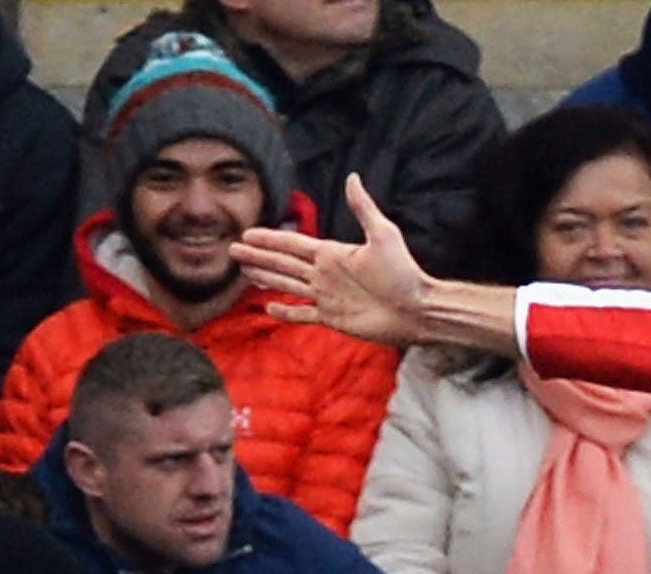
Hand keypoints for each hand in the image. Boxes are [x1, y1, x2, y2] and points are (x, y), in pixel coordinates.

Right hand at [237, 180, 430, 346]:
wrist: (417, 309)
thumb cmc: (404, 273)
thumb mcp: (384, 235)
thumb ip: (364, 208)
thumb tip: (353, 177)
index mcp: (331, 253)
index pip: (292, 243)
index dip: (270, 238)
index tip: (248, 232)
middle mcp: (325, 274)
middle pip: (283, 263)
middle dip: (259, 256)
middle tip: (233, 249)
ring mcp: (327, 296)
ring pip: (289, 285)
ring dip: (267, 278)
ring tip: (245, 273)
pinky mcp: (334, 318)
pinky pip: (304, 315)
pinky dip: (287, 313)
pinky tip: (270, 308)